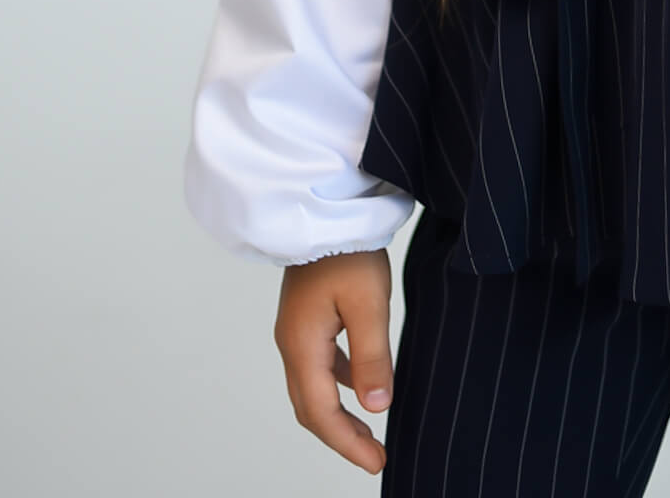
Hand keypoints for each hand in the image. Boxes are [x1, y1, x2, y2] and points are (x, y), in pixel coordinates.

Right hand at [274, 246, 394, 472]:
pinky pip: (318, 365)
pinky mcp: (306, 318)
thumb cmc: (347, 249)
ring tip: (370, 431)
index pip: (321, 412)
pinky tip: (361, 384)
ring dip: (338, 413)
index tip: (377, 463)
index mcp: (302, 345)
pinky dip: (338, 385)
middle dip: (341, 437)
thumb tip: (377, 408)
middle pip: (310, 407)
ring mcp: (296, 330)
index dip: (348, 444)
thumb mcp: (368, 303)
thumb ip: (372, 358)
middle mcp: (292, 343)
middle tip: (375, 456)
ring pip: (313, 388)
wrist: (325, 206)